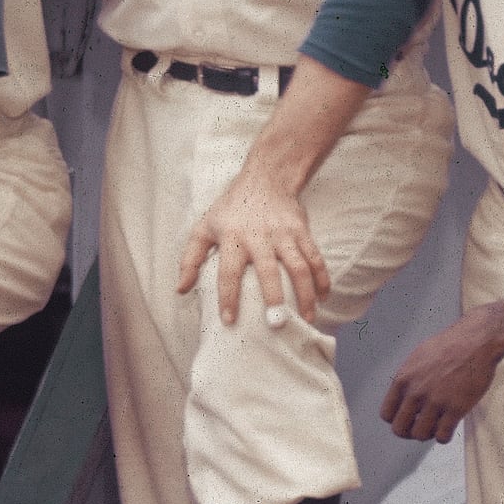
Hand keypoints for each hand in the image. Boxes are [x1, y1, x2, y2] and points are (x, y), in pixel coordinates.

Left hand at [178, 167, 328, 327]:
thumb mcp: (204, 228)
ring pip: (299, 267)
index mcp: (232, 238)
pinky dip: (322, 278)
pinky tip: (323, 297)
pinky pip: (315, 258)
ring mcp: (284, 234)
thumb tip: (181, 289)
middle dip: (274, 298)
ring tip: (307, 318)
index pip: (228, 272)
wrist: (265, 179)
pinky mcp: (302, 231)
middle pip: (268, 271)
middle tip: (277, 324)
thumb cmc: (231, 209)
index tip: (229, 320)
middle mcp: (259, 237)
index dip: (228, 297)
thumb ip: (190, 259)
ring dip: (305, 294)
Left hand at [380, 311, 503, 441]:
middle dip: (409, 432)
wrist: (477, 341)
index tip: (407, 418)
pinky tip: (448, 427)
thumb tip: (404, 395)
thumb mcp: (418, 357)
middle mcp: (416, 393)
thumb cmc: (451, 345)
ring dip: (427, 434)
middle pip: (400, 429)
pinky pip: (442, 436)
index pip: (387, 414)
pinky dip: (443, 437)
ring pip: (420, 435)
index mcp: (403, 379)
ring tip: (436, 426)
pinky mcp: (456, 409)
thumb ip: (408, 378)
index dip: (396, 420)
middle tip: (420, 428)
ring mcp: (436, 402)